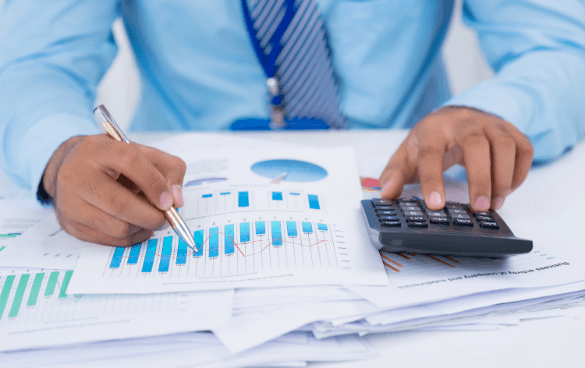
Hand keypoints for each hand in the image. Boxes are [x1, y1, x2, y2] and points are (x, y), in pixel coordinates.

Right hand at [42, 134, 186, 246]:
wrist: (74, 169)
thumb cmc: (115, 162)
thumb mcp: (144, 153)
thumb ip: (169, 169)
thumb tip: (177, 200)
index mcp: (98, 149)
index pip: (130, 162)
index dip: (154, 183)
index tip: (170, 202)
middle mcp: (77, 174)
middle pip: (120, 204)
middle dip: (152, 216)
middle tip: (166, 217)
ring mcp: (70, 202)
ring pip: (117, 227)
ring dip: (142, 227)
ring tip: (149, 218)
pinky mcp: (71, 224)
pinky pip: (110, 240)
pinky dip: (132, 236)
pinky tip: (136, 224)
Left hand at [379, 106, 533, 211]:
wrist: (455, 116)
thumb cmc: (431, 139)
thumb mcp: (407, 154)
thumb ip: (394, 174)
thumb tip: (386, 194)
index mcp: (433, 128)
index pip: (432, 152)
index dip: (433, 179)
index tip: (435, 205)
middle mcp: (464, 121)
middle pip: (476, 145)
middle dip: (479, 178)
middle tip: (479, 208)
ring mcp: (490, 123)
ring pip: (505, 146)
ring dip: (502, 178)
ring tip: (493, 204)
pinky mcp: (511, 130)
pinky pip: (524, 149)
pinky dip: (519, 173)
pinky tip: (506, 191)